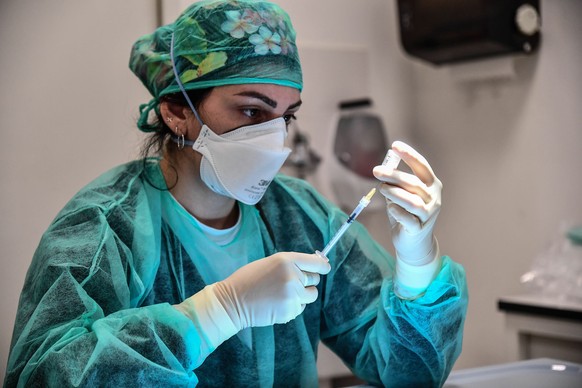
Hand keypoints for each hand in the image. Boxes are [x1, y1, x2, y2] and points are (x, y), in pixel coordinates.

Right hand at [211, 252, 330, 329]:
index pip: (316, 262)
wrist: (232, 302)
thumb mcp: (270, 263)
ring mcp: (293, 295)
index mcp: (286, 260)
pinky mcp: (290, 310)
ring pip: (311, 295)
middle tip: (288, 283)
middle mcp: (292, 276)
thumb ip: (291, 264)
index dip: (323, 266)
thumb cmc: (249, 280)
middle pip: (315, 279)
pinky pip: (300, 308)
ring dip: (302, 295)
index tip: (325, 267)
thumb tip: (316, 266)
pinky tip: (275, 304)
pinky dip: (292, 307)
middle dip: (306, 281)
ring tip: (281, 294)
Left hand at [373, 141, 440, 264]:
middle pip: (414, 183)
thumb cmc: (407, 214)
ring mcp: (428, 215)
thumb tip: (383, 167)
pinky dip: (398, 212)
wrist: (414, 243)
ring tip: (381, 189)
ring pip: (412, 201)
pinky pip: (409, 219)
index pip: (422, 167)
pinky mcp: (418, 229)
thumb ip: (396, 182)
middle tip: (376, 171)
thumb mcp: (402, 194)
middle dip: (394, 175)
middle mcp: (433, 198)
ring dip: (395, 193)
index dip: (409, 155)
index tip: (395, 146)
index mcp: (431, 185)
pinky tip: (390, 208)